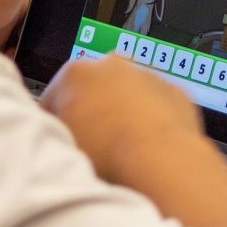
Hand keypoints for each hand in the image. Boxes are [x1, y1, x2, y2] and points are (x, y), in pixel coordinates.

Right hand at [40, 56, 207, 183]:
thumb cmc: (107, 155)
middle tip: (93, 144)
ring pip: (127, 93)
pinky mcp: (173, 90)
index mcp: (75, 74)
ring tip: (123, 147)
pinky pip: (156, 104)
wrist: (161, 161)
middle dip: (91, 111)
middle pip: (92, 88)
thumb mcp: (63, 146)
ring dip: (123, 112)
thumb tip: (60, 136)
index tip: (62, 139)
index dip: (55, 122)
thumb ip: (57, 132)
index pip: (53, 97)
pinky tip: (149, 144)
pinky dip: (152, 118)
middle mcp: (111, 65)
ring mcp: (146, 75)